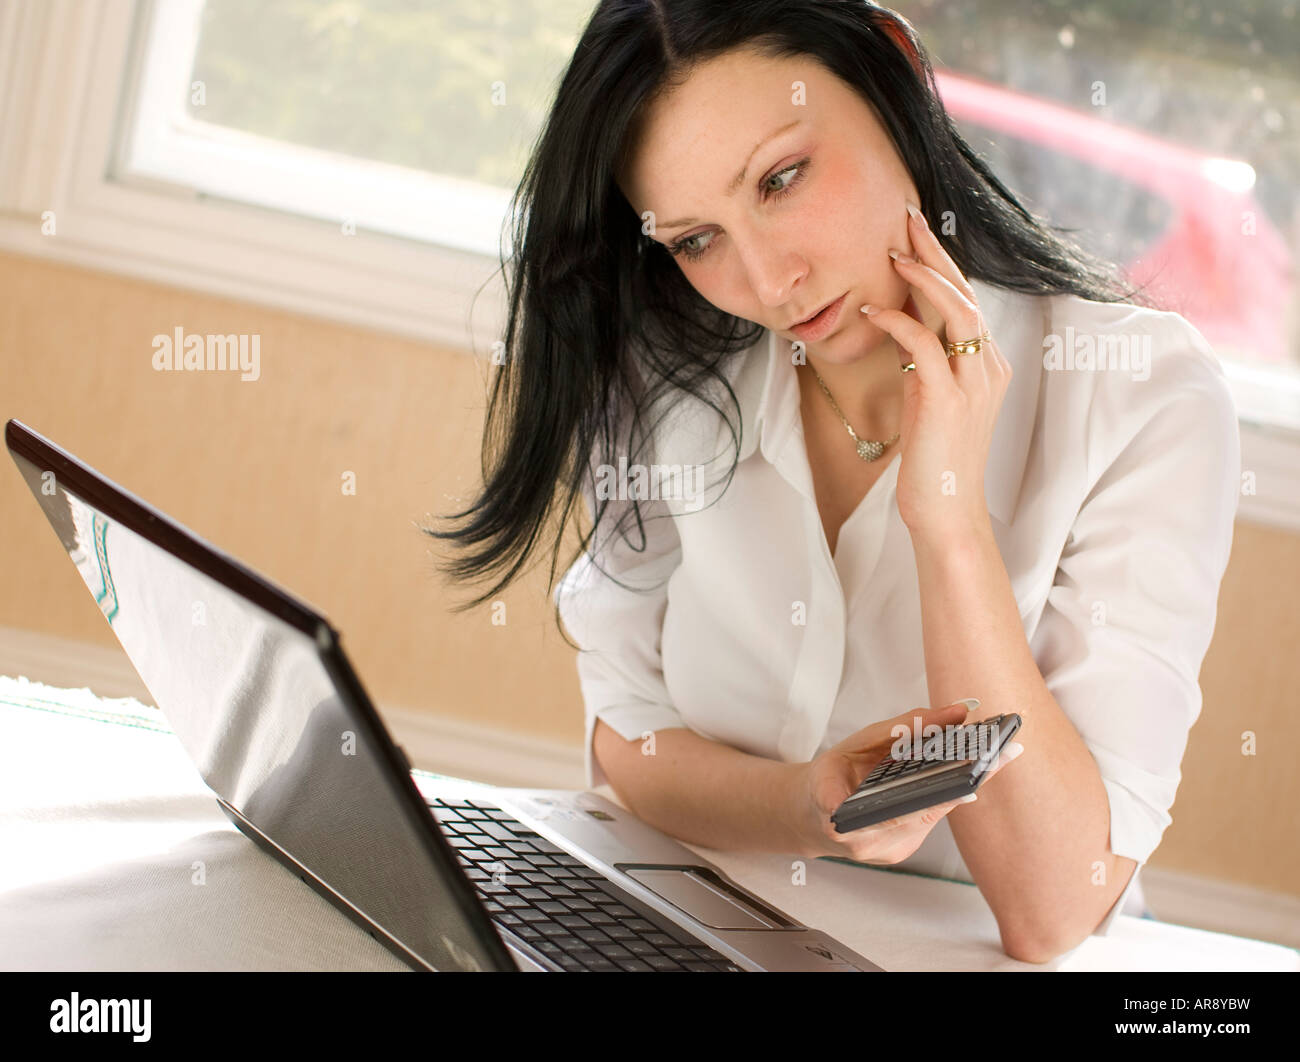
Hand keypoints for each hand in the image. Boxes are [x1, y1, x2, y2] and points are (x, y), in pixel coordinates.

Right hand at [789, 701, 1023, 863]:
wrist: (808, 813)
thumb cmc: (829, 776)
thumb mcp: (853, 744)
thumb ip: (902, 728)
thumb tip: (953, 712)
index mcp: (850, 820)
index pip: (910, 804)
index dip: (947, 785)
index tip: (979, 765)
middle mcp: (871, 846)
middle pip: (931, 810)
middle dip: (966, 778)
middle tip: (1002, 751)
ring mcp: (889, 853)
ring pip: (934, 816)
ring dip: (961, 786)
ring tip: (993, 755)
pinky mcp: (901, 853)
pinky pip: (929, 820)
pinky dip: (944, 796)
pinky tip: (964, 774)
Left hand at [862, 202, 1012, 544]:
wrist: (946, 510)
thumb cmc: (934, 461)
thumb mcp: (929, 399)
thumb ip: (923, 361)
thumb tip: (898, 324)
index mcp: (987, 366)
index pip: (965, 301)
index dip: (940, 265)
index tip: (913, 235)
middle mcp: (987, 367)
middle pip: (966, 294)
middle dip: (935, 252)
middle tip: (907, 218)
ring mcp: (972, 382)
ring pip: (956, 310)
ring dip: (923, 277)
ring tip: (893, 252)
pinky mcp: (948, 399)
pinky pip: (924, 345)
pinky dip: (898, 322)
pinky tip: (872, 310)